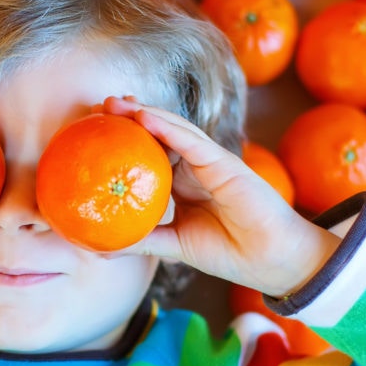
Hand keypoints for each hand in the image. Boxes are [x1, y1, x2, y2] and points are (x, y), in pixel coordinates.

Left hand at [104, 96, 339, 297]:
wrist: (271, 261)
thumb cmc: (229, 252)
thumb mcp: (173, 245)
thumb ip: (141, 241)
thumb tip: (99, 249)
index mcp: (183, 184)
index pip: (149, 154)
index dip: (123, 141)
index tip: (94, 132)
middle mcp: (195, 167)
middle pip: (158, 134)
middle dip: (128, 118)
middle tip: (97, 108)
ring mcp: (210, 162)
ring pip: (173, 130)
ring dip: (143, 113)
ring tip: (114, 104)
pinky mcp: (225, 163)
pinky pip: (192, 141)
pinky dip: (168, 127)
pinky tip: (144, 116)